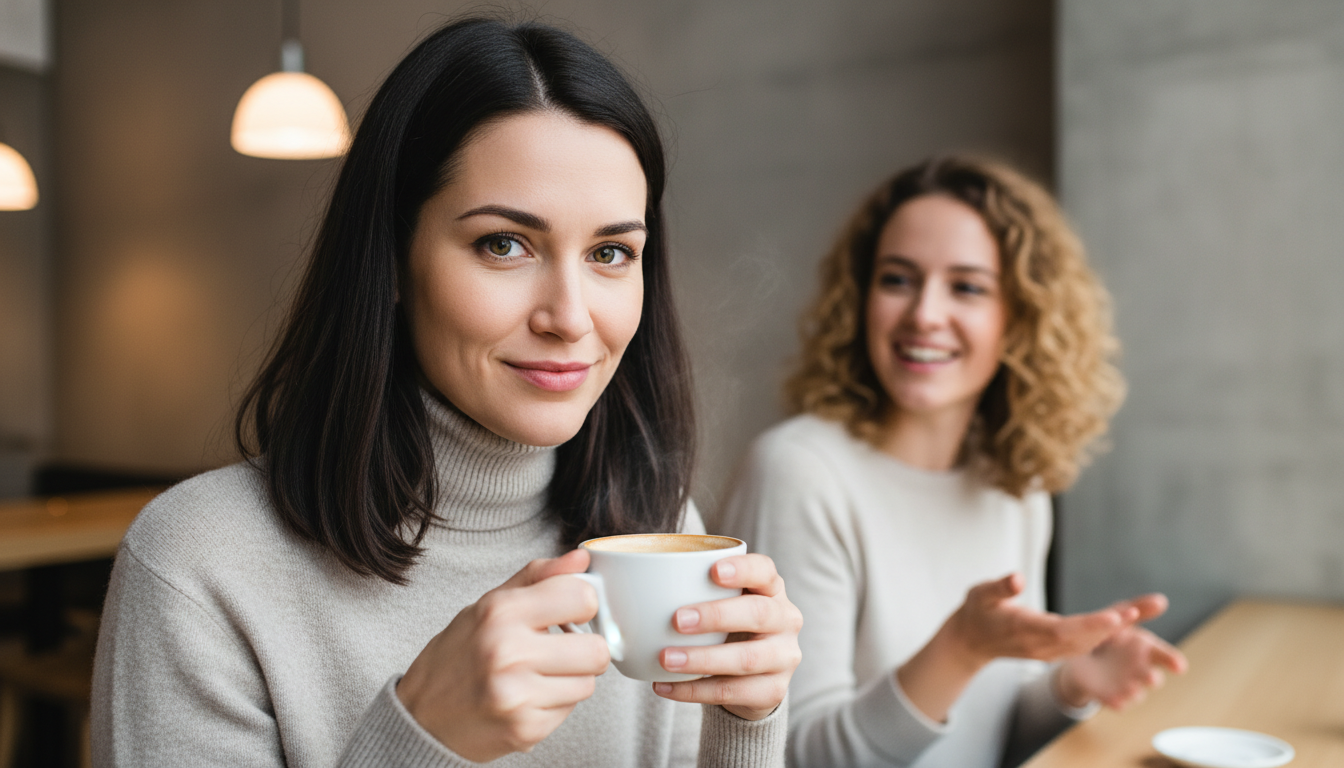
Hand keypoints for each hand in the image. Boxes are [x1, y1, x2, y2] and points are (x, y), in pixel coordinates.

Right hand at [396, 549, 609, 761]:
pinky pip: (570, 710)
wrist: (421, 717)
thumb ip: (537, 577)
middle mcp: (508, 652)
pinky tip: (529, 696)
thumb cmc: (456, 656)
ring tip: (541, 674)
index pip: (582, 597)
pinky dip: (556, 703)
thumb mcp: (488, 605)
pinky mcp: (525, 729)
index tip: (573, 612)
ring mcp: (517, 695)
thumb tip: (582, 558)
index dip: (584, 605)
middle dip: (586, 648)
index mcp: (500, 612)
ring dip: (572, 679)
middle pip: (597, 649)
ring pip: (588, 683)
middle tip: (564, 649)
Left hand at [649, 554, 802, 720]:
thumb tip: (611, 575)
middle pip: (758, 614)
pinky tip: (663, 686)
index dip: (743, 570)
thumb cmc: (726, 627)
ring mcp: (784, 657)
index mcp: (771, 589)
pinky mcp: (773, 692)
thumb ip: (686, 587)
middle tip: (677, 620)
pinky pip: (733, 692)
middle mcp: (785, 619)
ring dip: (702, 658)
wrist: (751, 677)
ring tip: (665, 659)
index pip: (765, 571)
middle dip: (716, 616)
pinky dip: (694, 691)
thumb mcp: (718, 602)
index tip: (713, 570)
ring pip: (747, 659)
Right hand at [895, 573, 1139, 722]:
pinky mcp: (1058, 648)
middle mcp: (1044, 645)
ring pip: (1093, 639)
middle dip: (1118, 622)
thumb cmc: (977, 612)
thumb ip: (999, 588)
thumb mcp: (979, 594)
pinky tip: (1130, 615)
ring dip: (1121, 625)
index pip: (1064, 630)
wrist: (972, 641)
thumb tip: (1017, 578)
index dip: (1091, 625)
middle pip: (1088, 637)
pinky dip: (1110, 628)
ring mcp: (1053, 650)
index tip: (1116, 618)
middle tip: (1149, 606)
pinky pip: (1089, 641)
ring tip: (1151, 605)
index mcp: (1027, 631)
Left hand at [1056, 593, 1187, 709]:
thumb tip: (1162, 600)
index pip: (1163, 655)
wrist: (1082, 654)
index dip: (1172, 660)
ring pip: (1135, 693)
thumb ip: (1139, 609)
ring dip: (1134, 692)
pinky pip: (1116, 702)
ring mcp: (1126, 684)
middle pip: (1152, 677)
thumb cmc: (1110, 635)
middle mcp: (1140, 669)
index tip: (1179, 666)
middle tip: (1151, 678)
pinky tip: (1116, 701)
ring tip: (1130, 688)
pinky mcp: (1109, 695)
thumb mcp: (1120, 617)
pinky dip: (1117, 703)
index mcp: (1145, 649)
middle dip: (1153, 678)